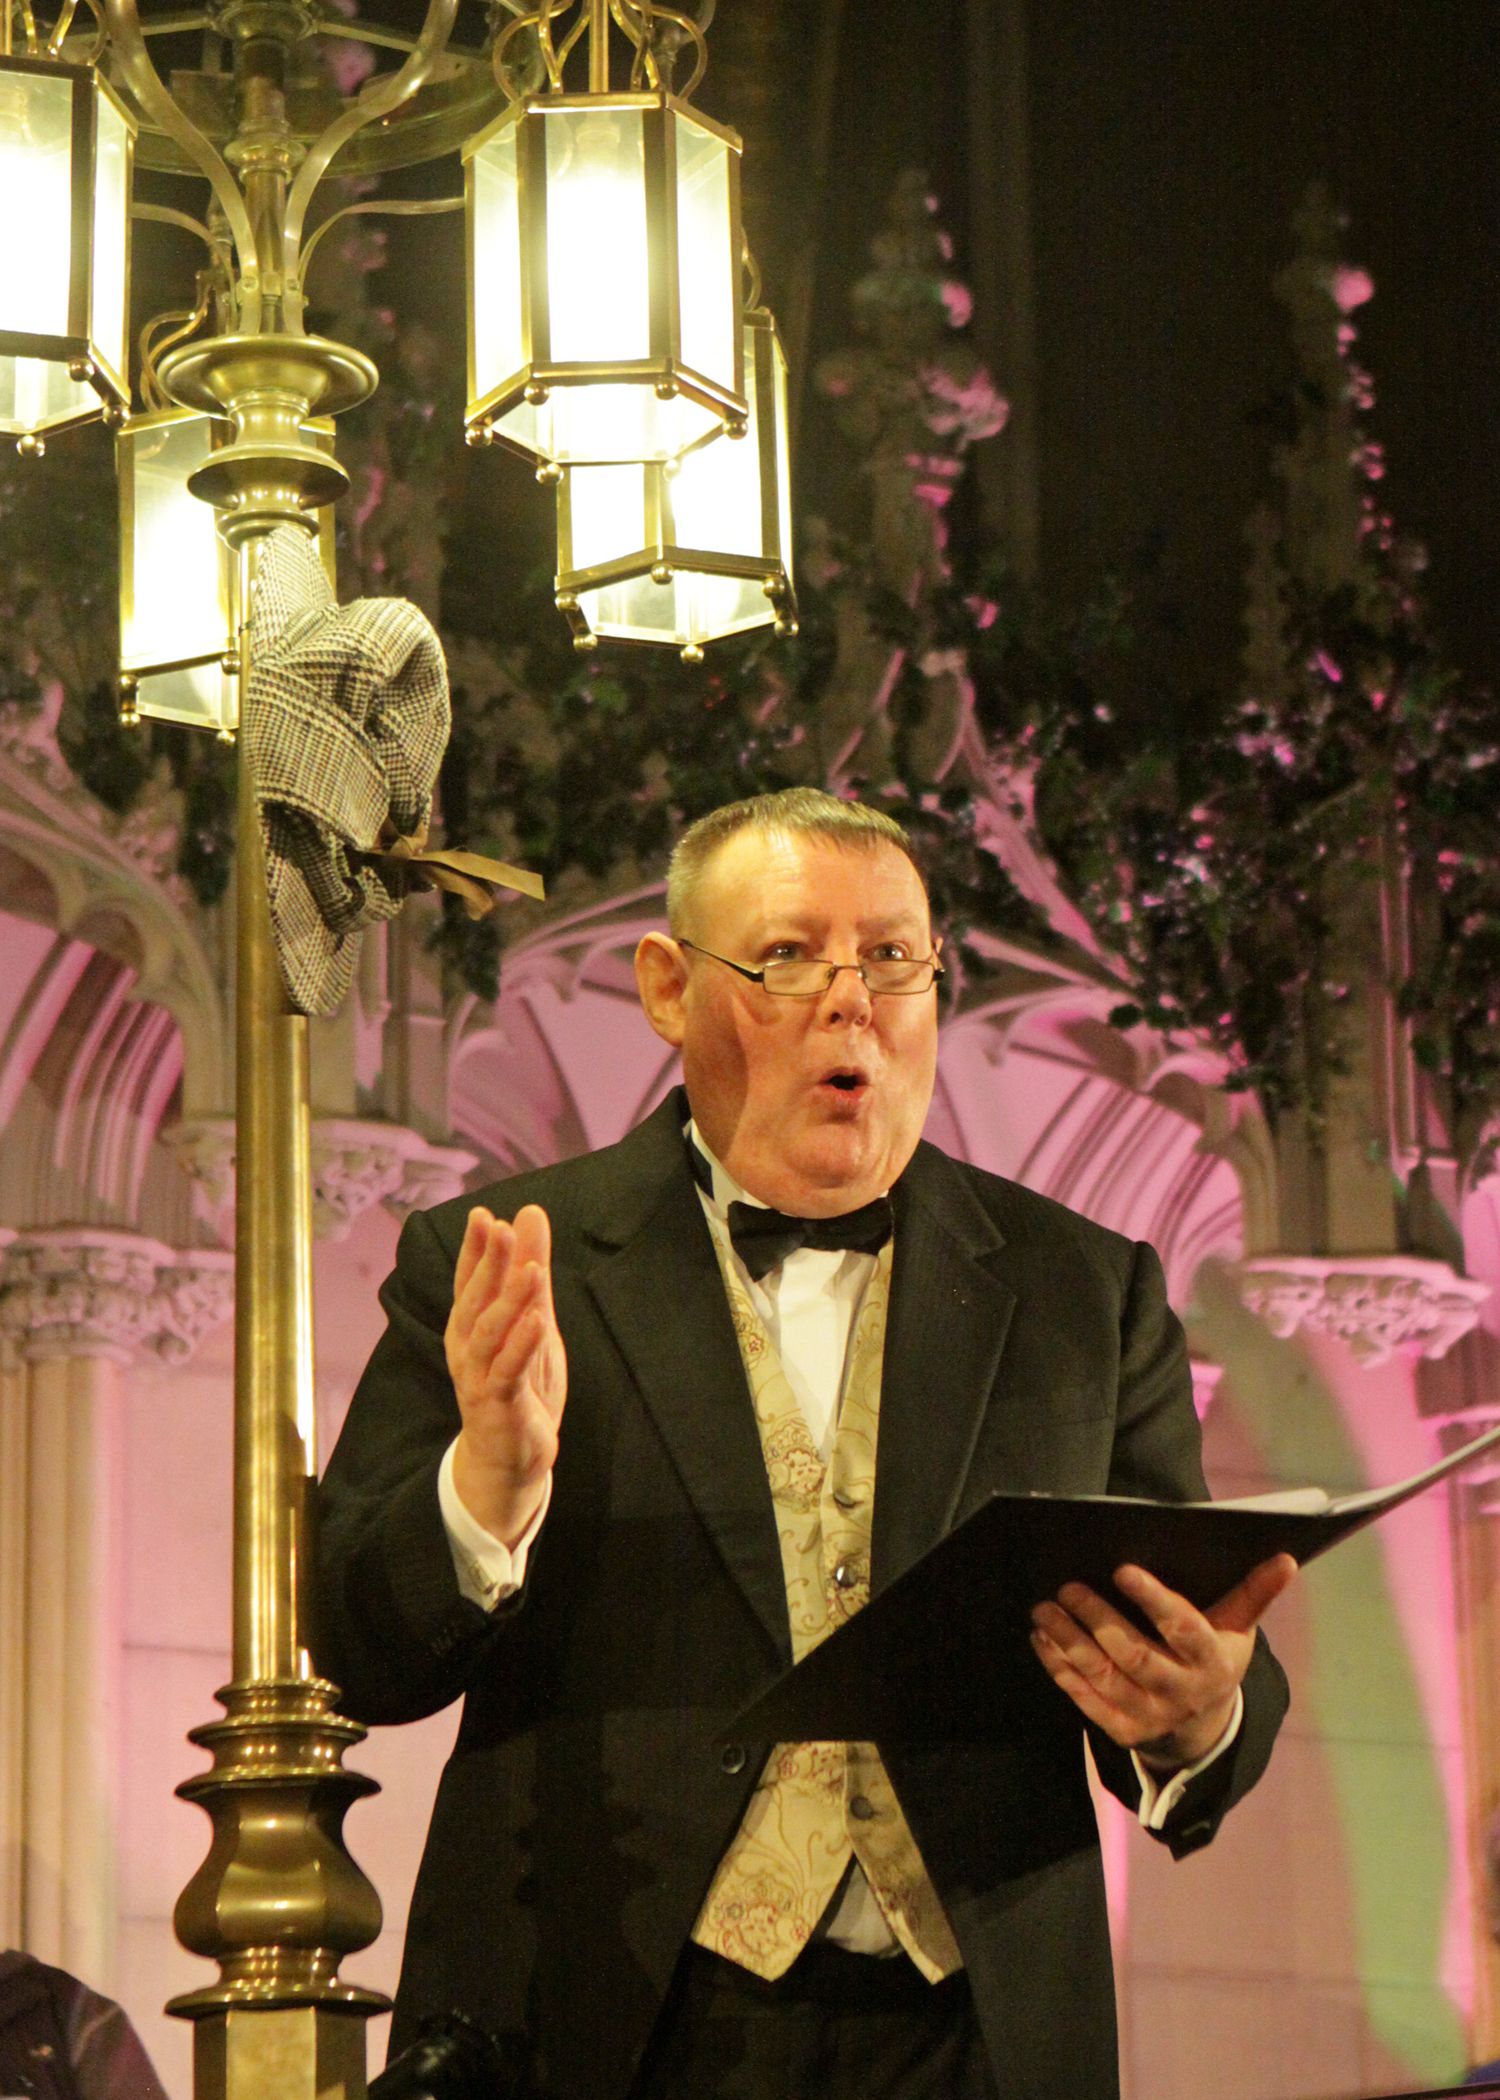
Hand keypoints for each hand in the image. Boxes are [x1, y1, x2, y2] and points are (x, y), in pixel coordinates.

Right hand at [445, 1204, 566, 1547]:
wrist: (510, 1458)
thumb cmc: (519, 1383)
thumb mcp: (531, 1320)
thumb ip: (530, 1269)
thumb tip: (529, 1214)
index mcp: (469, 1326)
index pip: (469, 1281)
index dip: (475, 1249)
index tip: (483, 1214)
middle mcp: (466, 1348)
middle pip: (475, 1299)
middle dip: (488, 1263)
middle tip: (500, 1228)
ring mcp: (478, 1376)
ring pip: (490, 1332)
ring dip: (509, 1300)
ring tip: (531, 1269)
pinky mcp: (498, 1403)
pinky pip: (508, 1370)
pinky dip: (522, 1344)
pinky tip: (538, 1320)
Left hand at [1029, 1553, 1295, 1766]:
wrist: (1203, 1727)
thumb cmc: (1215, 1657)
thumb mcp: (1238, 1628)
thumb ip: (1255, 1593)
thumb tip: (1287, 1558)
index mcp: (1213, 1662)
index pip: (1183, 1629)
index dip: (1153, 1600)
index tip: (1122, 1568)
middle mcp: (1182, 1693)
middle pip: (1134, 1656)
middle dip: (1098, 1620)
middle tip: (1067, 1587)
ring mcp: (1150, 1716)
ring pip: (1103, 1677)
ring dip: (1069, 1641)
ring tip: (1044, 1608)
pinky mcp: (1123, 1730)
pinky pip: (1085, 1699)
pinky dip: (1060, 1668)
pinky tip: (1041, 1640)